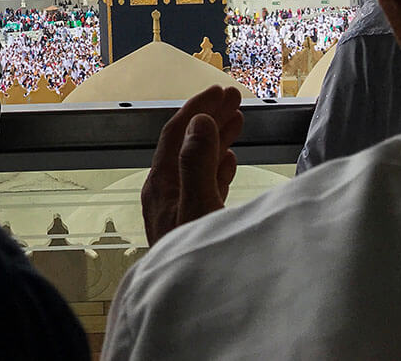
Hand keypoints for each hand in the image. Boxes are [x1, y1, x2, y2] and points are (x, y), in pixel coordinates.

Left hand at [141, 85, 243, 245]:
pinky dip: (218, 165)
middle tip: (235, 98)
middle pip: (186, 143)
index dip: (198, 109)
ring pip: (197, 162)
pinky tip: (231, 160)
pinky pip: (202, 184)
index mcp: (161, 186)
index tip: (221, 91)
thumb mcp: (199, 209)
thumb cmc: (196, 261)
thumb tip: (199, 122)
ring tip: (239, 120)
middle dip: (210, 118)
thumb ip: (196, 164)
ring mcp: (177, 209)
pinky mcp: (190, 224)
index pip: (176, 134)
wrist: (193, 309)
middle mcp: (165, 194)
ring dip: (216, 139)